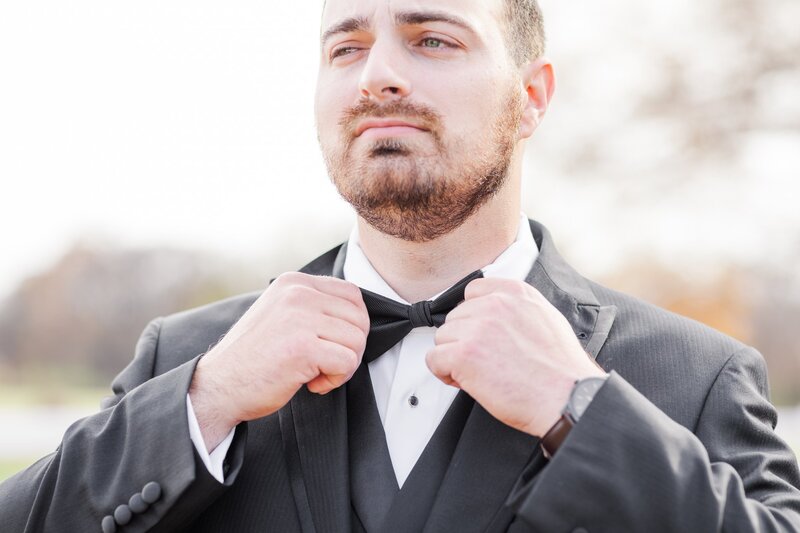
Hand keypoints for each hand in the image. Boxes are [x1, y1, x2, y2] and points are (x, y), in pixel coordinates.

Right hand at [189, 272, 368, 449]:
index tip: (333, 344)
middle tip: (327, 364)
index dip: (353, 325)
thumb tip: (356, 314)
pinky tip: (312, 384)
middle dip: (351, 348)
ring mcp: (300, 318)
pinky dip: (336, 379)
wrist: (219, 386)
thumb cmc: (253, 358)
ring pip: (357, 341)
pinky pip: (347, 362)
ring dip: (344, 365)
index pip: (351, 294)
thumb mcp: (281, 315)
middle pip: (359, 318)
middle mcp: (297, 293)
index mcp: (293, 283)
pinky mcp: (303, 347)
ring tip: (317, 373)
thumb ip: (312, 307)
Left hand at [426, 278, 604, 436]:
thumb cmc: (560, 368)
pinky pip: (434, 359)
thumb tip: (492, 309)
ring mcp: (477, 328)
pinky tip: (466, 381)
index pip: (472, 292)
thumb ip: (516, 307)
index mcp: (515, 293)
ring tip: (480, 373)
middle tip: (486, 361)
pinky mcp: (464, 354)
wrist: (567, 397)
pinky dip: (444, 373)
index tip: (481, 335)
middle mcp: (494, 305)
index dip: (473, 317)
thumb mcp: (545, 318)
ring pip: (442, 338)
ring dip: (454, 357)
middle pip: (455, 318)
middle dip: (464, 340)